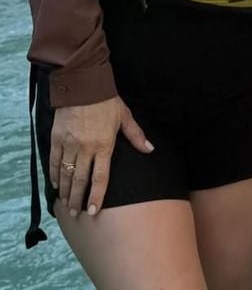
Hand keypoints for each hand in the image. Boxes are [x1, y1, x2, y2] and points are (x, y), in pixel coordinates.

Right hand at [50, 96, 153, 217]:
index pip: (100, 177)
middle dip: (77, 200)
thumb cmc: (107, 101)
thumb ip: (136, 135)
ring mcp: (69, 144)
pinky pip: (55, 162)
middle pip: (81, 180)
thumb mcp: (125, 116)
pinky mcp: (57, 138)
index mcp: (104, 145)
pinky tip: (56, 185)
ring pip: (66, 174)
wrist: (83, 85)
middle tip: (75, 214)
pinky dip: (55, 175)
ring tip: (66, 205)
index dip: (96, 195)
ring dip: (66, 192)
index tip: (93, 211)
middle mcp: (85, 148)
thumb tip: (150, 149)